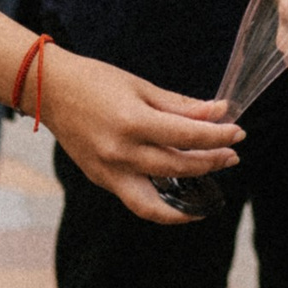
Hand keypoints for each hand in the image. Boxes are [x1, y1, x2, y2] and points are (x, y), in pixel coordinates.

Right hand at [36, 49, 242, 223]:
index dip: (218, 136)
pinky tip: (180, 196)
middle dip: (212, 162)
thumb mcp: (141, 87)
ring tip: (211, 180)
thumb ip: (180, 106)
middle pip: (179, 168)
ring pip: (157, 202)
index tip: (238, 132)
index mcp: (133, 123)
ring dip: (190, 196)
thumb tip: (217, 113)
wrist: (50, 91)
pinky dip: (161, 206)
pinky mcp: (101, 180)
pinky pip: (137, 202)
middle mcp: (120, 153)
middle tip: (232, 154)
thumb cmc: (96, 81)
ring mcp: (108, 172)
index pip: (188, 136)